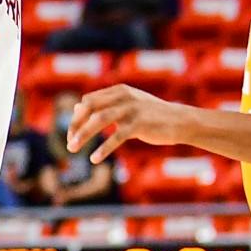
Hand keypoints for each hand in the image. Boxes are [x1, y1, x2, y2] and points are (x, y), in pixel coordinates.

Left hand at [67, 84, 185, 161]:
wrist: (180, 121)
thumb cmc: (152, 115)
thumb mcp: (129, 105)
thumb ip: (106, 105)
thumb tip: (77, 108)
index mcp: (119, 91)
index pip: (88, 101)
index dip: (76, 117)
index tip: (72, 134)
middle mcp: (123, 96)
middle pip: (90, 108)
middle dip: (76, 125)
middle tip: (69, 143)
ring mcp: (131, 109)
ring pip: (99, 120)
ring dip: (83, 135)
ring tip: (73, 149)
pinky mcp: (139, 124)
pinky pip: (116, 137)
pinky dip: (103, 148)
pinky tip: (94, 159)